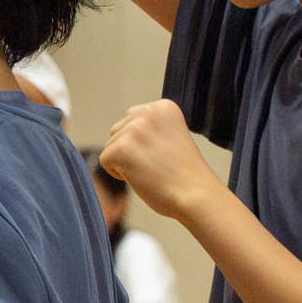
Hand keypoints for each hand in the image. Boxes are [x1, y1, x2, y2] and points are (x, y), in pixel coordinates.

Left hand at [100, 99, 218, 222]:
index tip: (164, 153)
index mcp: (164, 107)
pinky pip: (104, 161)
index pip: (133, 119)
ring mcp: (134, 129)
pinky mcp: (121, 148)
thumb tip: (120, 130)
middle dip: (131, 150)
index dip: (142, 142)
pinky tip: (141, 177)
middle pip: (118, 131)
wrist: (196, 195)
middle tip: (158, 164)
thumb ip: (150, 128)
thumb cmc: (185, 174)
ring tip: (152, 170)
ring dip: (125, 162)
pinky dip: (118, 174)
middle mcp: (148, 113)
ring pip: (110, 146)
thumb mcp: (171, 137)